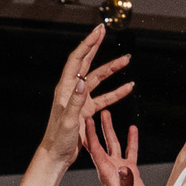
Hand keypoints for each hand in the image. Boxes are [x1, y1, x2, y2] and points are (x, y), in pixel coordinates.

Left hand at [37, 26, 134, 168]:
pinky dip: (116, 92)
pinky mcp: (86, 110)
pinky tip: (127, 87)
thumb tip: (82, 81)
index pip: (77, 60)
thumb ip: (76, 101)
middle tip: (104, 31)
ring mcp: (80, 99)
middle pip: (86, 62)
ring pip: (98, 79)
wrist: (57, 155)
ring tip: (127, 60)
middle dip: (96, 46)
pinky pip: (104, 97)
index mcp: (65, 89)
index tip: (98, 31)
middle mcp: (72, 90)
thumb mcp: (68, 120)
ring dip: (112, 70)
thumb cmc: (59, 139)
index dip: (88, 44)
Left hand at [82, 109, 153, 185]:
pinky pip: (129, 151)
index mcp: (106, 172)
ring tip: (108, 113)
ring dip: (110, 130)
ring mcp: (120, 169)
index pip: (95, 148)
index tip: (86, 117)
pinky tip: (132, 129)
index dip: (90, 133)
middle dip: (97, 127)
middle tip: (94, 110)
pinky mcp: (130, 172)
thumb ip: (126, 183)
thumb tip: (124, 168)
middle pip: (101, 143)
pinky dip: (130, 140)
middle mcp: (110, 167)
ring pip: (113, 144)